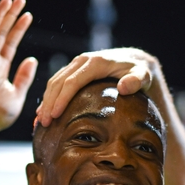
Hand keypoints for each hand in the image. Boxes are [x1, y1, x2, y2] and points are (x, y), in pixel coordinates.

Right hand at [36, 48, 157, 126]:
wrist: (135, 62)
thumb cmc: (139, 72)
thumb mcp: (143, 76)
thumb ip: (137, 81)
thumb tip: (124, 87)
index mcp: (95, 63)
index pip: (72, 82)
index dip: (61, 99)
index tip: (54, 115)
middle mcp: (82, 61)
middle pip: (58, 82)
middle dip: (49, 103)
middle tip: (43, 123)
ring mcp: (76, 65)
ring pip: (54, 83)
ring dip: (45, 101)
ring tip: (40, 122)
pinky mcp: (74, 71)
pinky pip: (57, 84)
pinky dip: (49, 98)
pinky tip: (44, 114)